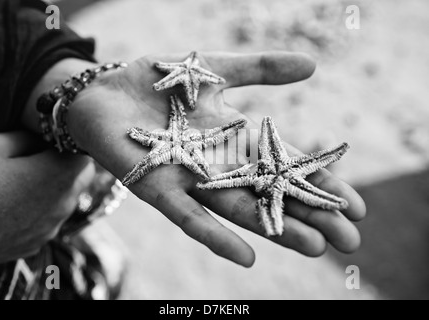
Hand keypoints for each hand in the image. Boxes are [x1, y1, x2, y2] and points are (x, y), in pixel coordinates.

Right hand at [0, 132, 94, 266]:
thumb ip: (28, 137)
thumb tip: (41, 138)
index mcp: (60, 175)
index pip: (85, 154)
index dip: (70, 144)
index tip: (51, 140)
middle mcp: (64, 203)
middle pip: (82, 178)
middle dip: (69, 165)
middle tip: (41, 157)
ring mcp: (52, 227)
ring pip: (66, 200)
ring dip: (54, 188)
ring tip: (21, 182)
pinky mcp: (36, 243)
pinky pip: (48, 221)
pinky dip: (39, 211)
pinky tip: (12, 207)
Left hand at [64, 51, 365, 266]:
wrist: (103, 91)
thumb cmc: (159, 82)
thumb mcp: (216, 68)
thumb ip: (260, 69)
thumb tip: (313, 65)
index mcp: (236, 139)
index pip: (286, 166)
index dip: (320, 183)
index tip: (356, 205)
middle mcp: (219, 166)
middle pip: (270, 196)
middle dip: (309, 216)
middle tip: (350, 241)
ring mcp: (190, 181)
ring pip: (238, 210)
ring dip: (274, 229)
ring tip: (313, 246)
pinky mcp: (157, 188)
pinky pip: (189, 216)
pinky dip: (215, 235)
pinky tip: (246, 255)